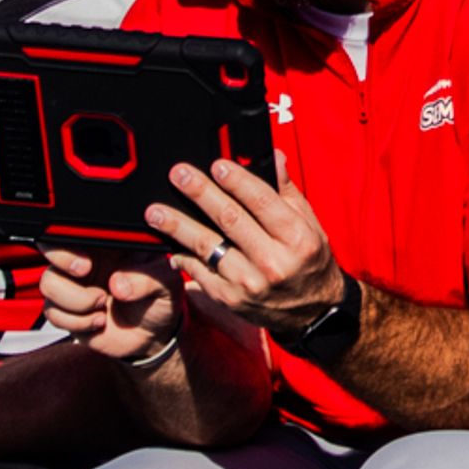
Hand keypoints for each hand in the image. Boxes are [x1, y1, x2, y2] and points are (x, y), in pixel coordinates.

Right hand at [41, 244, 182, 364]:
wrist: (154, 334)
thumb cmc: (160, 298)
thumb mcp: (167, 282)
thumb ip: (148, 277)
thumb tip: (119, 284)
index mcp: (106, 243)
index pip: (76, 226)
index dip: (71, 237)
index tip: (88, 260)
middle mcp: (84, 259)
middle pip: (48, 247)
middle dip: (62, 261)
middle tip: (86, 272)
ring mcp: (72, 285)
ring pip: (49, 284)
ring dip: (76, 300)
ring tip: (102, 304)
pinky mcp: (67, 312)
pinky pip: (53, 313)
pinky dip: (77, 322)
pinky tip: (99, 322)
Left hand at [144, 157, 343, 333]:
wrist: (312, 311)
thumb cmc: (308, 261)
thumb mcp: (309, 224)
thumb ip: (286, 192)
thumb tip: (273, 157)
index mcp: (297, 238)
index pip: (262, 201)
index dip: (237, 181)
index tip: (216, 164)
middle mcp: (274, 262)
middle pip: (230, 219)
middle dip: (200, 193)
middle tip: (178, 175)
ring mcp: (250, 283)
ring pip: (207, 246)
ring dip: (178, 227)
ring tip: (155, 212)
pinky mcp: (231, 298)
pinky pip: (200, 272)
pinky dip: (183, 257)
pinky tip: (170, 244)